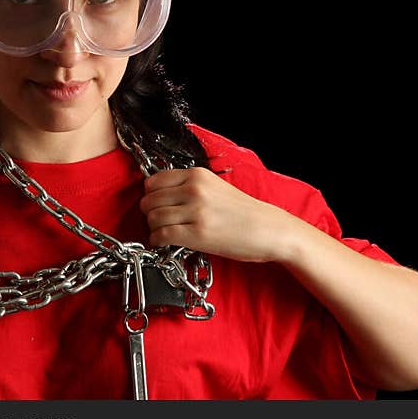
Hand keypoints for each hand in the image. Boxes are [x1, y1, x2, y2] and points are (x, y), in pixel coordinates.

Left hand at [140, 167, 296, 262]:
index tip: (156, 203)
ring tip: (164, 232)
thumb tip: (161, 196)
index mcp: (197, 175)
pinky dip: (158, 241)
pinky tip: (165, 242)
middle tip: (158, 221)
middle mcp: (194, 190)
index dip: (151, 195)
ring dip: (154, 228)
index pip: (153, 181)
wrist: (268, 230)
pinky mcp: (197, 234)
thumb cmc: (244, 212)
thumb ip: (189, 187)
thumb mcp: (215, 187)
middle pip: (149, 200)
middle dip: (150, 213)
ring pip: (153, 218)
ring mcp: (195, 211)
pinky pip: (162, 235)